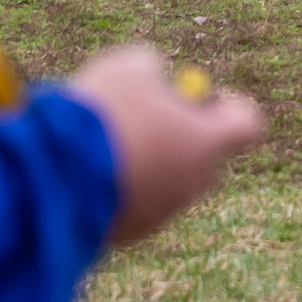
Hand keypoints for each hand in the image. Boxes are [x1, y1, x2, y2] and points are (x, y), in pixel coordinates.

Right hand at [66, 45, 264, 244]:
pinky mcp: (130, 234)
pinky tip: (85, 170)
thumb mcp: (129, 69)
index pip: (247, 124)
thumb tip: (154, 76)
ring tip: (103, 142)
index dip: (229, 106)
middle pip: (204, 156)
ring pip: (166, 180)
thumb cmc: (102, 116)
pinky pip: (135, 203)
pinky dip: (120, 187)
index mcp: (207, 142)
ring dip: (146, 161)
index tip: (203, 97)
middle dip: (180, 134)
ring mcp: (163, 212)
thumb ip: (153, 67)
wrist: (55, 178)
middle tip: (145, 116)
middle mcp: (194, 183)